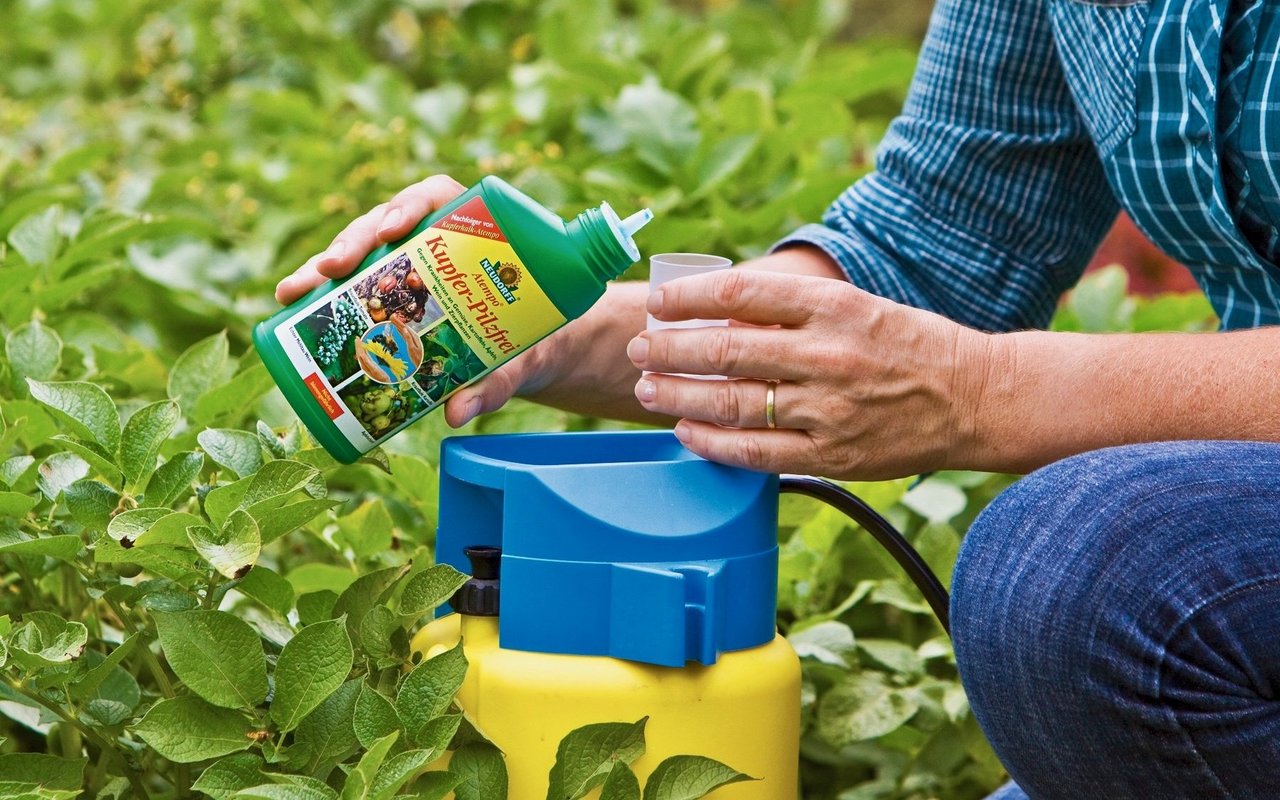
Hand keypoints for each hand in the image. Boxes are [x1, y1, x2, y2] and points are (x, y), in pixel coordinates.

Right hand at [273, 174, 543, 427]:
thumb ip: (497, 383)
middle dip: (352, 243)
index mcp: (474, 231)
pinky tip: (289, 308)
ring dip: (322, 270)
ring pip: (360, 256)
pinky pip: (351, 286)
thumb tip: (456, 412)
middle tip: (331, 268)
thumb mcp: (522, 360)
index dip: (409, 205)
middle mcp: (433, 242)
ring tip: (292, 291)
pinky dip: (320, 294)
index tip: (392, 229)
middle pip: (385, 225)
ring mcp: (406, 267)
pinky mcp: (388, 294)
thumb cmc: (534, 344)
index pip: (436, 198)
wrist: (535, 358)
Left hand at [625, 268, 990, 479]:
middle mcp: (829, 355)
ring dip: (679, 395)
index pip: (741, 294)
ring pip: (733, 402)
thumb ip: (793, 313)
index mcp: (835, 307)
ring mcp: (829, 409)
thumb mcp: (857, 308)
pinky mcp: (832, 455)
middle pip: (726, 350)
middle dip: (670, 350)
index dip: (688, 297)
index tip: (658, 302)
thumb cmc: (909, 346)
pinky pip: (756, 451)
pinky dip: (713, 441)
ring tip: (647, 389)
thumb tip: (718, 315)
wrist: (975, 398)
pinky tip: (688, 431)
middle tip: (639, 348)